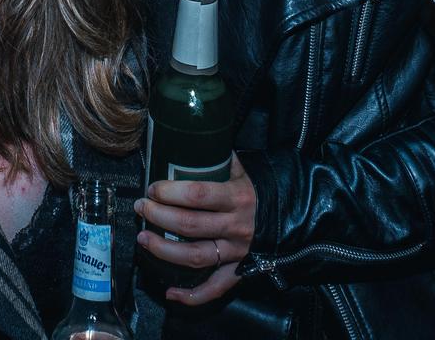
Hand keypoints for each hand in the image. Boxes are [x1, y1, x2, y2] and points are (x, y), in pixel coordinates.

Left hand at [135, 154, 254, 305]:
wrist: (293, 217)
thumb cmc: (259, 190)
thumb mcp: (243, 170)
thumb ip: (218, 159)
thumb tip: (189, 140)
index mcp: (237, 197)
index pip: (198, 195)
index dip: (170, 192)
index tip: (152, 188)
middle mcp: (236, 226)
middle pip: (189, 225)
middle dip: (158, 216)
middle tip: (141, 207)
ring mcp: (236, 253)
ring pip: (194, 256)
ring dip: (163, 250)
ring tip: (143, 237)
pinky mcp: (238, 272)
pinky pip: (214, 289)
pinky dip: (191, 295)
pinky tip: (169, 293)